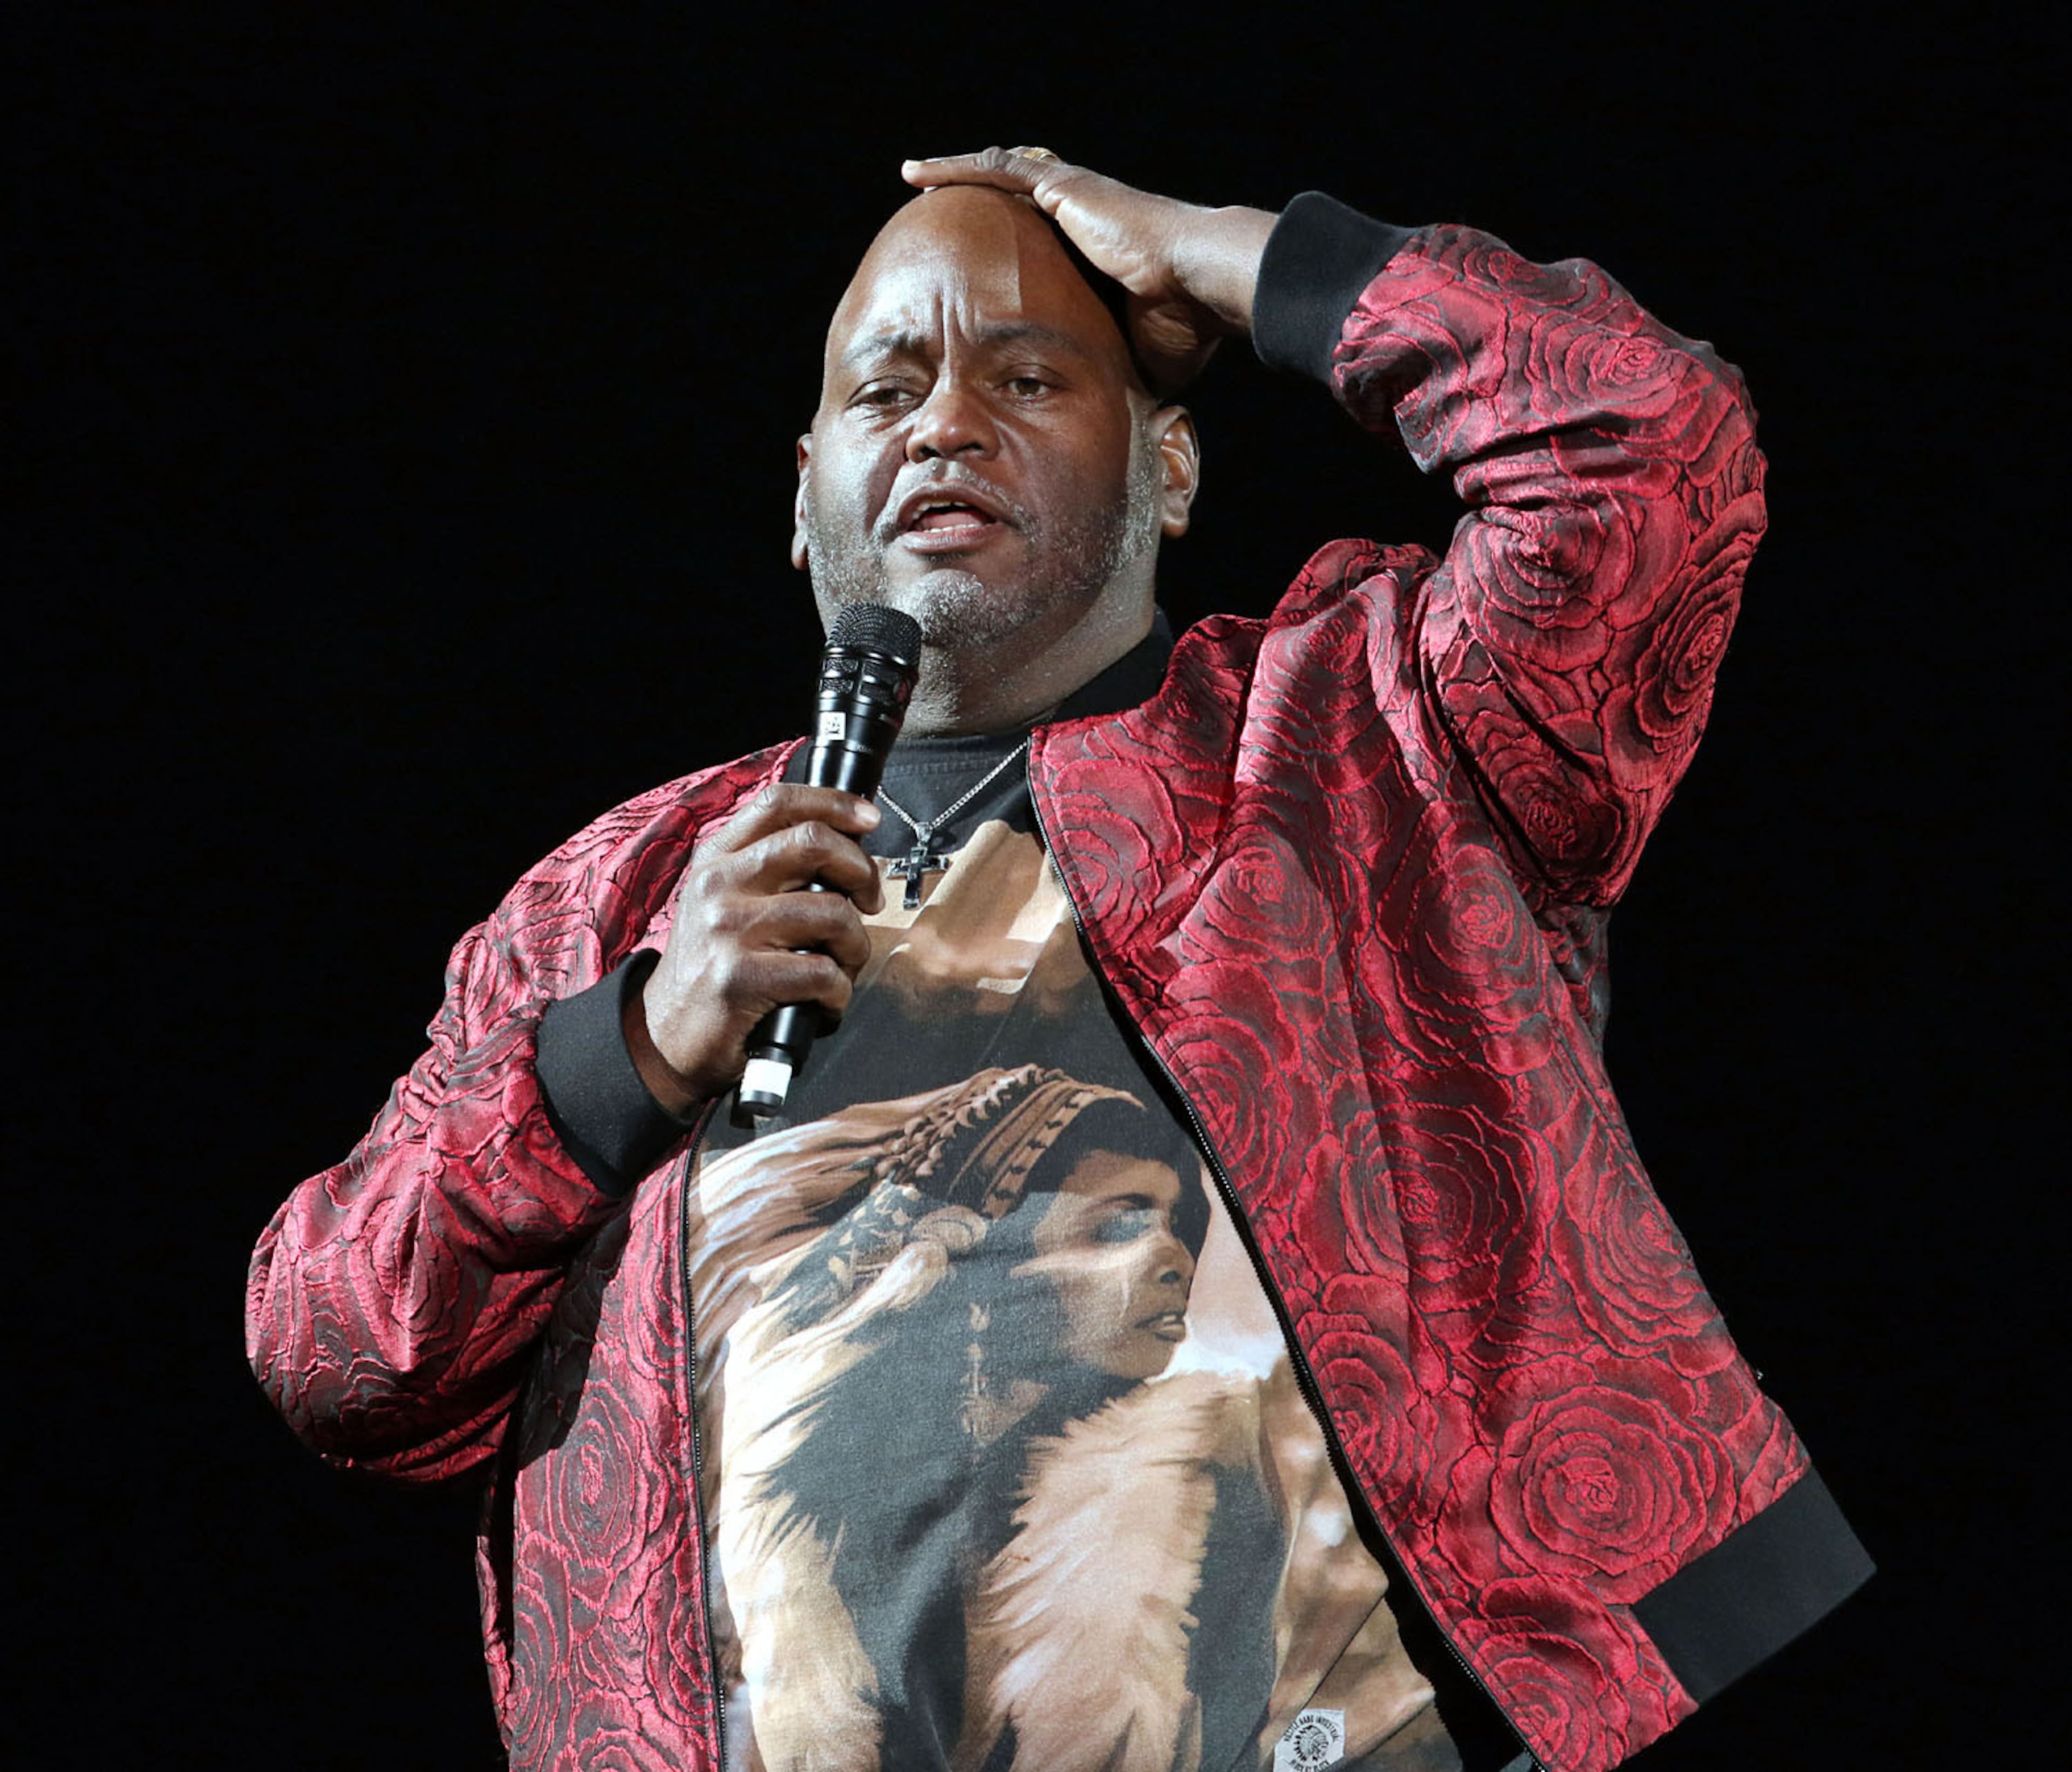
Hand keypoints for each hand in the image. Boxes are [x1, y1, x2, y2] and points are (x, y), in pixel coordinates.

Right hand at [628, 786, 884, 1112]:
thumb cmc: (711, 968)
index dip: (835, 804)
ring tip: (842, 967)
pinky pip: (824, 972)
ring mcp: (727, 929)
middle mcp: (718, 885)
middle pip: (815, 843)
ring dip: (856, 947)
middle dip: (862, 872)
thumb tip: (845, 847)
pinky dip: (839, 993)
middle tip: (868, 901)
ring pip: (833, 913)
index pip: (780, 803)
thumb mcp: (724, 903)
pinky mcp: (740, 978)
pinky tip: (823, 1002)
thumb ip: (770, 869)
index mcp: (716, 859)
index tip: (868, 820)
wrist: (664, 1035)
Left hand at [901, 147, 1276, 391]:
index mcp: (1100, 254)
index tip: (983, 265)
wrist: (1200, 288)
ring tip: (915, 181)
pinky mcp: (1064, 188)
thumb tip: (1112, 420)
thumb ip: (1116, 375)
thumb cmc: (1184, 327)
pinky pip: (999, 171)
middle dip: (978, 208)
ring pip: (1001, 178)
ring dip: (957, 179)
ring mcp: (1073, 198)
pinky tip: (917, 174)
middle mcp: (1083, 218)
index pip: (1045, 245)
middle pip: (1018, 206)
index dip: (1013, 250)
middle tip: (937, 218)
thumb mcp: (1137, 359)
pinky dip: (956, 169)